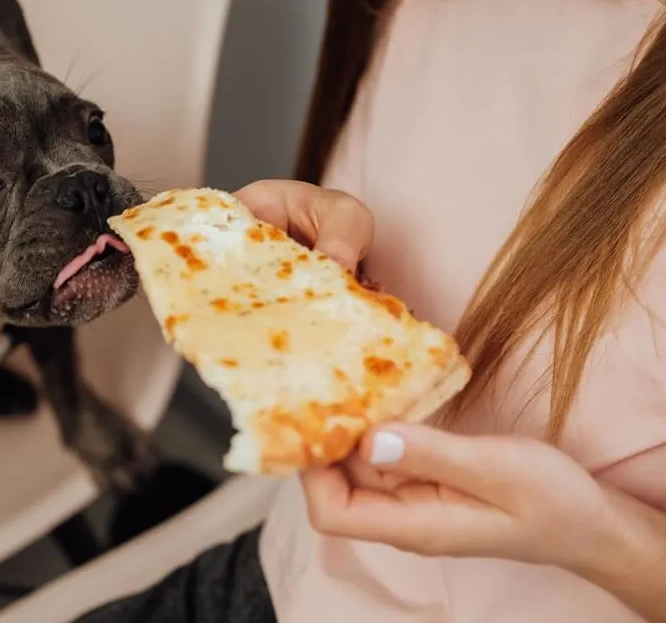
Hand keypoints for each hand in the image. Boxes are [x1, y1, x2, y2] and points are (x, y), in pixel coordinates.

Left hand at [237, 177, 665, 619]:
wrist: (589, 521)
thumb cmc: (551, 503)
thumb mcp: (496, 470)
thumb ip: (432, 455)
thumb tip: (369, 438)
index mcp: (413, 525)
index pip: (332, 513)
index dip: (313, 471)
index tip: (318, 419)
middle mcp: (402, 516)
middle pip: (335, 484)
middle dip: (326, 437)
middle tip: (328, 382)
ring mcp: (412, 498)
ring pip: (358, 464)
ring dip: (352, 425)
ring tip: (349, 377)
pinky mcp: (424, 479)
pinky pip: (386, 454)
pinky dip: (379, 425)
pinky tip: (382, 392)